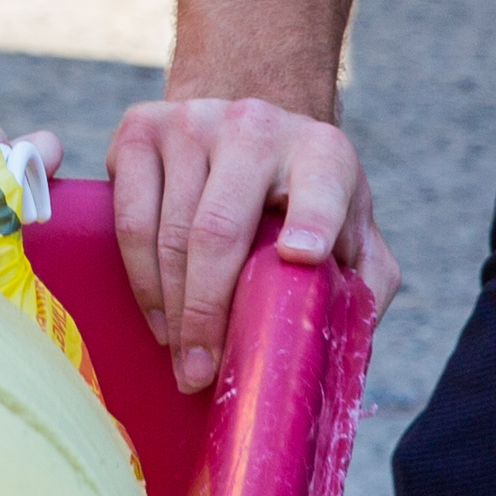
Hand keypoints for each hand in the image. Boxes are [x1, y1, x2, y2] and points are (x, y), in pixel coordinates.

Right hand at [108, 90, 384, 398]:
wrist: (245, 128)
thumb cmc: (301, 197)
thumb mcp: (351, 228)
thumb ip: (367, 278)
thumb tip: (347, 343)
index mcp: (322, 152)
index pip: (320, 187)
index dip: (311, 220)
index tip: (301, 258)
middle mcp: (256, 126)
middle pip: (219, 230)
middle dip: (207, 312)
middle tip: (203, 373)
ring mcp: (192, 122)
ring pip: (169, 232)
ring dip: (171, 309)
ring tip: (182, 360)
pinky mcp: (140, 128)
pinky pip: (129, 216)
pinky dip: (140, 278)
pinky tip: (158, 317)